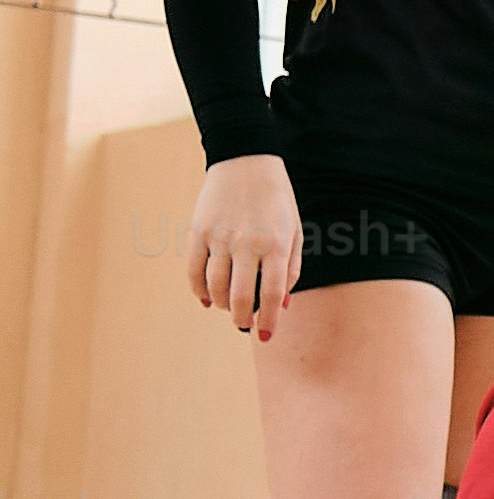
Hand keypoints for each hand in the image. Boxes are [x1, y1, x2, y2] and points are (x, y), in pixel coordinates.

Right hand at [187, 155, 301, 339]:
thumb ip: (292, 269)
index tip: (265, 336)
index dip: (268, 320)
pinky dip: (198, 289)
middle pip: (239, 295)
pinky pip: (194, 270)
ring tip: (229, 308)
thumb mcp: (295, 232)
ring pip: (214, 286)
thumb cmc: (277, 202)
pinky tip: (206, 298)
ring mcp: (219, 237)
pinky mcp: (198, 231)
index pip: (271, 294)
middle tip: (245, 325)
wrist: (246, 163)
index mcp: (276, 245)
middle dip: (242, 318)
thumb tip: (282, 304)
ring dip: (221, 304)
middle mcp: (247, 243)